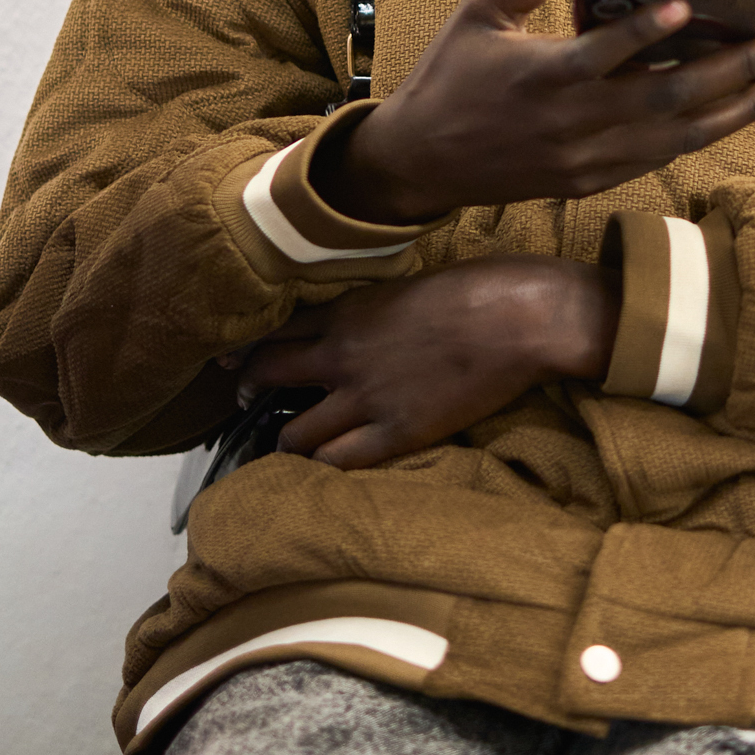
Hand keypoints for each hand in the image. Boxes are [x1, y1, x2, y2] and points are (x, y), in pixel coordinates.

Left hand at [233, 257, 619, 469]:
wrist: (520, 317)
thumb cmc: (477, 288)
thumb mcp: (408, 284)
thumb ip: (373, 307)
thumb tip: (359, 322)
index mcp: (346, 311)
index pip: (273, 330)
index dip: (246, 347)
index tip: (233, 359)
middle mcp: (342, 355)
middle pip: (267, 374)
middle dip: (250, 390)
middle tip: (248, 400)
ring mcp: (367, 398)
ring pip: (295, 433)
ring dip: (286, 442)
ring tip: (287, 447)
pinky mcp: (398, 433)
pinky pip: (341, 462)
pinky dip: (325, 468)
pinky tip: (324, 470)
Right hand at [319, 0, 754, 223]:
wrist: (421, 162)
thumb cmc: (451, 76)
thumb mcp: (479, 11)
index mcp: (541, 75)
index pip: (603, 53)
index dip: (646, 32)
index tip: (687, 5)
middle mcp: (572, 122)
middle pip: (666, 100)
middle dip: (736, 71)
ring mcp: (586, 159)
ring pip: (678, 137)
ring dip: (740, 110)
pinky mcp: (592, 181)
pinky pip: (660, 158)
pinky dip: (705, 133)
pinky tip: (741, 110)